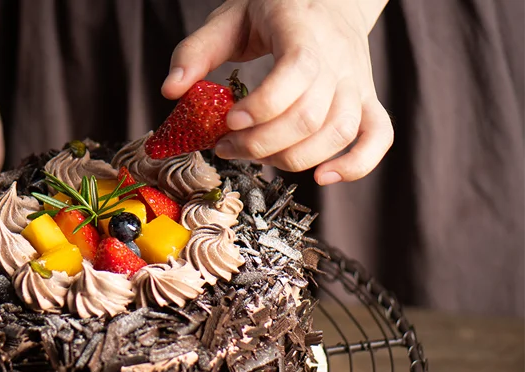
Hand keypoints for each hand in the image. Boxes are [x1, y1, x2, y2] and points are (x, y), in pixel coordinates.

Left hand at [162, 0, 392, 183]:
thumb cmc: (275, 9)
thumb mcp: (231, 18)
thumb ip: (198, 52)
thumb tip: (171, 90)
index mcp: (303, 30)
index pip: (295, 74)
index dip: (262, 108)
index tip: (230, 121)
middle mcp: (337, 58)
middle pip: (310, 117)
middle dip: (261, 144)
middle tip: (228, 145)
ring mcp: (356, 82)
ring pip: (337, 134)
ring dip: (293, 159)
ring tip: (259, 157)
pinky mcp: (367, 101)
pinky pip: (378, 138)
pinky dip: (357, 165)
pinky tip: (323, 176)